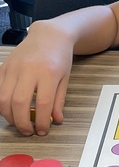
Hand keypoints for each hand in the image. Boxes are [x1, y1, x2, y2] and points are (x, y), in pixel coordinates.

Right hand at [0, 21, 74, 135]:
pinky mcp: (4, 67)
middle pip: (19, 102)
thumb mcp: (65, 79)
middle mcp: (29, 69)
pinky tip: (9, 109)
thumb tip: (55, 120)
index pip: (43, 103)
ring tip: (18, 122)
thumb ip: (59, 101)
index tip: (43, 131)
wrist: (49, 35)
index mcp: (48, 73)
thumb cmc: (59, 57)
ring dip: (9, 115)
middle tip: (28, 131)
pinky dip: (1, 103)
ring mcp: (14, 67)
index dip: (42, 121)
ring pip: (4, 98)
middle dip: (22, 122)